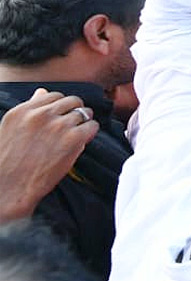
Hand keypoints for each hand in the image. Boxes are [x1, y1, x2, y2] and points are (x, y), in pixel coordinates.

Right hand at [0, 90, 98, 222]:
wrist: (8, 188)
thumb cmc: (8, 163)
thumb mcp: (11, 129)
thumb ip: (29, 109)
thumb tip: (42, 92)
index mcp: (23, 111)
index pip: (52, 95)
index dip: (60, 106)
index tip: (62, 116)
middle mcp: (41, 115)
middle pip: (71, 101)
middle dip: (75, 111)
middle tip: (75, 123)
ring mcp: (57, 125)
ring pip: (84, 112)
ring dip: (84, 122)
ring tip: (78, 134)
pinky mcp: (72, 139)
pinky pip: (92, 126)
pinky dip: (91, 132)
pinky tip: (83, 141)